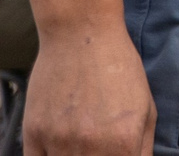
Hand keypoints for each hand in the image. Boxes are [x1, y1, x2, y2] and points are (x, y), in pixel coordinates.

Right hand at [22, 24, 154, 155]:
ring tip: (81, 143)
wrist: (82, 35)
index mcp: (124, 142)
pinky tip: (59, 147)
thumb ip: (142, 148)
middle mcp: (90, 147)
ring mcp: (58, 142)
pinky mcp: (33, 134)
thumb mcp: (145, 109)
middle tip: (99, 148)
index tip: (119, 153)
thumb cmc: (119, 69)